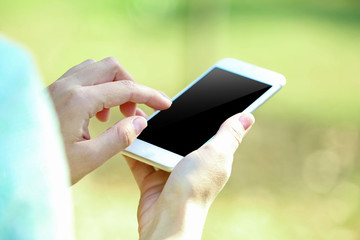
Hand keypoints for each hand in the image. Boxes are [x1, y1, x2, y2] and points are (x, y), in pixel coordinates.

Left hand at [48, 57, 171, 183]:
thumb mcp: (89, 158)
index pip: (125, 88)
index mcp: (78, 100)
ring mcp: (59, 86)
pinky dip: (100, 88)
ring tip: (117, 114)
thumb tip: (141, 121)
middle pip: (111, 67)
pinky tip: (98, 113)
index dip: (150, 95)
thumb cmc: (48, 165)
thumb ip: (119, 137)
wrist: (14, 165)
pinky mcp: (55, 91)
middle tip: (135, 112)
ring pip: (97, 69)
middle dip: (131, 85)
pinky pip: (84, 77)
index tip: (165, 104)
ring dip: (115, 86)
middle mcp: (68, 86)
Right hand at [124, 112, 254, 238]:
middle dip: (169, 121)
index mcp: (211, 157)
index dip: (203, 113)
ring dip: (148, 132)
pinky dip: (134, 148)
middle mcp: (192, 164)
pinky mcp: (152, 179)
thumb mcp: (216, 155)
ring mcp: (171, 172)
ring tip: (137, 114)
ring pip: (158, 145)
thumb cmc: (195, 188)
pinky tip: (126, 133)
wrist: (167, 219)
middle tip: (156, 102)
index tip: (193, 96)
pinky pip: (141, 159)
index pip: (208, 129)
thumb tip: (248, 116)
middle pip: (179, 136)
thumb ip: (229, 135)